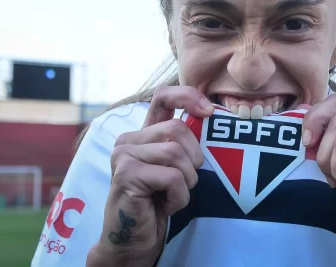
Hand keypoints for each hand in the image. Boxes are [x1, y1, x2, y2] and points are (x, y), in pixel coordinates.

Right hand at [86, 86, 214, 266]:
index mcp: (143, 133)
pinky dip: (179, 196)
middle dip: (193, 159)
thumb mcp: (175, 167)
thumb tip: (212, 115)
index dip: (187, 96)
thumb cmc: (159, 202)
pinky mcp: (126, 174)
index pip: (163, 97)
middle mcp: (128, 139)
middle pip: (177, 129)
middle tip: (184, 182)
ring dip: (186, 181)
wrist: (135, 240)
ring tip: (173, 195)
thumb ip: (183, 143)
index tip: (208, 112)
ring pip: (175, 153)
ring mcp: (123, 155)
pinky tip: (166, 206)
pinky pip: (172, 177)